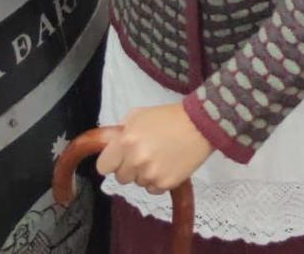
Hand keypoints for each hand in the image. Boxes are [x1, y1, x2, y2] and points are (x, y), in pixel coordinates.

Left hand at [93, 103, 213, 194]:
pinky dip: (159, 181)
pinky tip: (168, 166)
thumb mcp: (139, 115)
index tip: (119, 158)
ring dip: (145, 174)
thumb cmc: (169, 116)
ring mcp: (151, 174)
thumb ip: (121, 130)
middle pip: (121, 178)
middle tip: (144, 155)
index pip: (103, 167)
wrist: (200, 124)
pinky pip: (153, 189)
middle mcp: (136, 160)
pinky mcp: (166, 183)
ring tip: (160, 158)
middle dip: (129, 168)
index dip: (111, 162)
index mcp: (125, 142)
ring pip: (138, 183)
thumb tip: (110, 143)